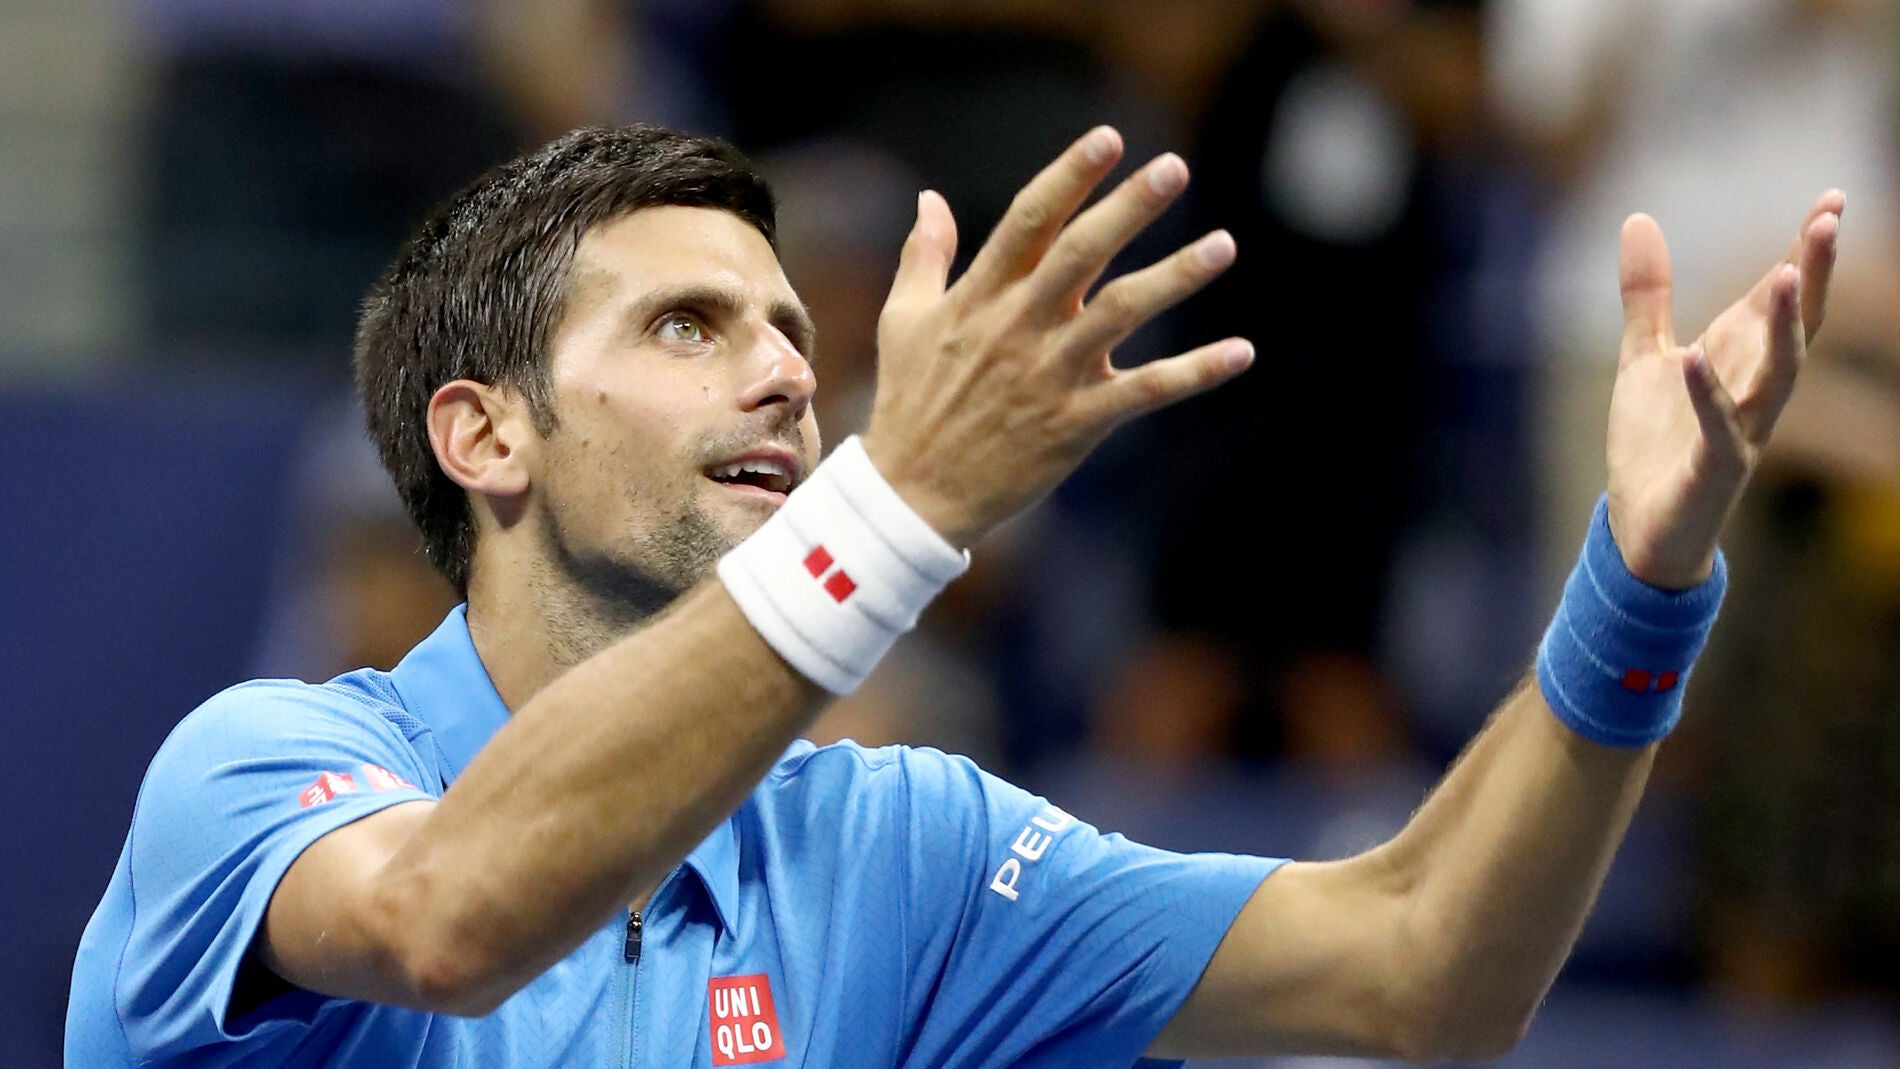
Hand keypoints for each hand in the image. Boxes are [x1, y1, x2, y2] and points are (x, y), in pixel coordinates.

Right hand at [860, 126, 1252, 546]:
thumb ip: (924, 257)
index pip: (1029, 221)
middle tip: (1175, 168)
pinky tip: (1240, 352)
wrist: (914, 495)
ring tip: (1224, 245)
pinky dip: (1193, 373)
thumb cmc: (910, 404)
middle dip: (1129, 207)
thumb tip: (930, 199)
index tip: (1110, 139)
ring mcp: (1050, 375)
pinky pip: (1144, 392)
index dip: (1070, 176)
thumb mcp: (904, 323)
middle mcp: (1018, 327)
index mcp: (980, 297)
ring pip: (1121, 314)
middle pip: (1080, 252)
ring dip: (1176, 278)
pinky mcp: (1076, 423)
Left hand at [1604, 191, 1843, 587]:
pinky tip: (1694, 356)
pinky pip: (1720, 428)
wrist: (1640, 530)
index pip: (1782, 297)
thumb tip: (1639, 219)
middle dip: (1814, 275)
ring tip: (1788, 275)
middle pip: (1796, 326)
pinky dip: (1707, 394)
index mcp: (1741, 359)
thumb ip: (1648, 295)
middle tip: (1830, 219)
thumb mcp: (1644, 356)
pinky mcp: (1715, 469)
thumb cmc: (1655, 443)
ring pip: (1778, 375)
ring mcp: (1743, 431)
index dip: (1805, 251)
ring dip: (1785, 328)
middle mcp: (1754, 390)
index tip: (1831, 199)